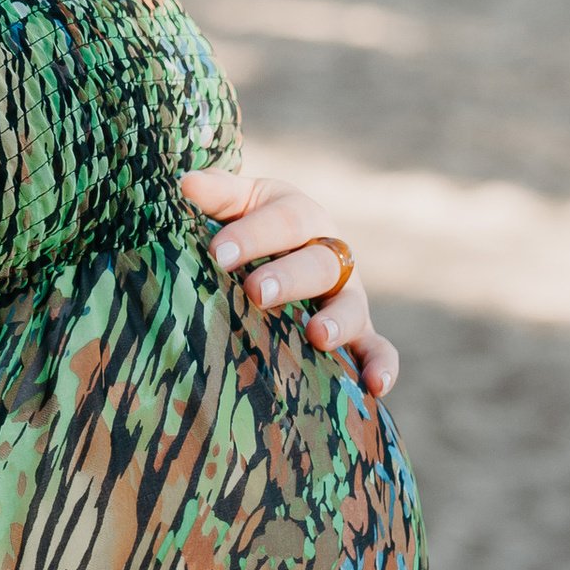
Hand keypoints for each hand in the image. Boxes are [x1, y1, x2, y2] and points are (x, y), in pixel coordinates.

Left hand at [182, 163, 397, 398]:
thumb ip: (218, 194)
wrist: (276, 251)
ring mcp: (348, 295)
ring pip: (351, 306)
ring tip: (318, 336)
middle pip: (317, 264)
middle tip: (256, 291)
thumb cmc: (247, 226)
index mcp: (300, 215)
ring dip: (337, 321)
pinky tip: (376, 385)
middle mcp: (330, 253)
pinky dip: (382, 364)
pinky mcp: (360, 332)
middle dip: (288, 278)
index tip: (218, 253)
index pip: (282, 220)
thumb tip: (187, 183)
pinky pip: (378, 347)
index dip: (252, 236)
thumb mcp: (238, 203)